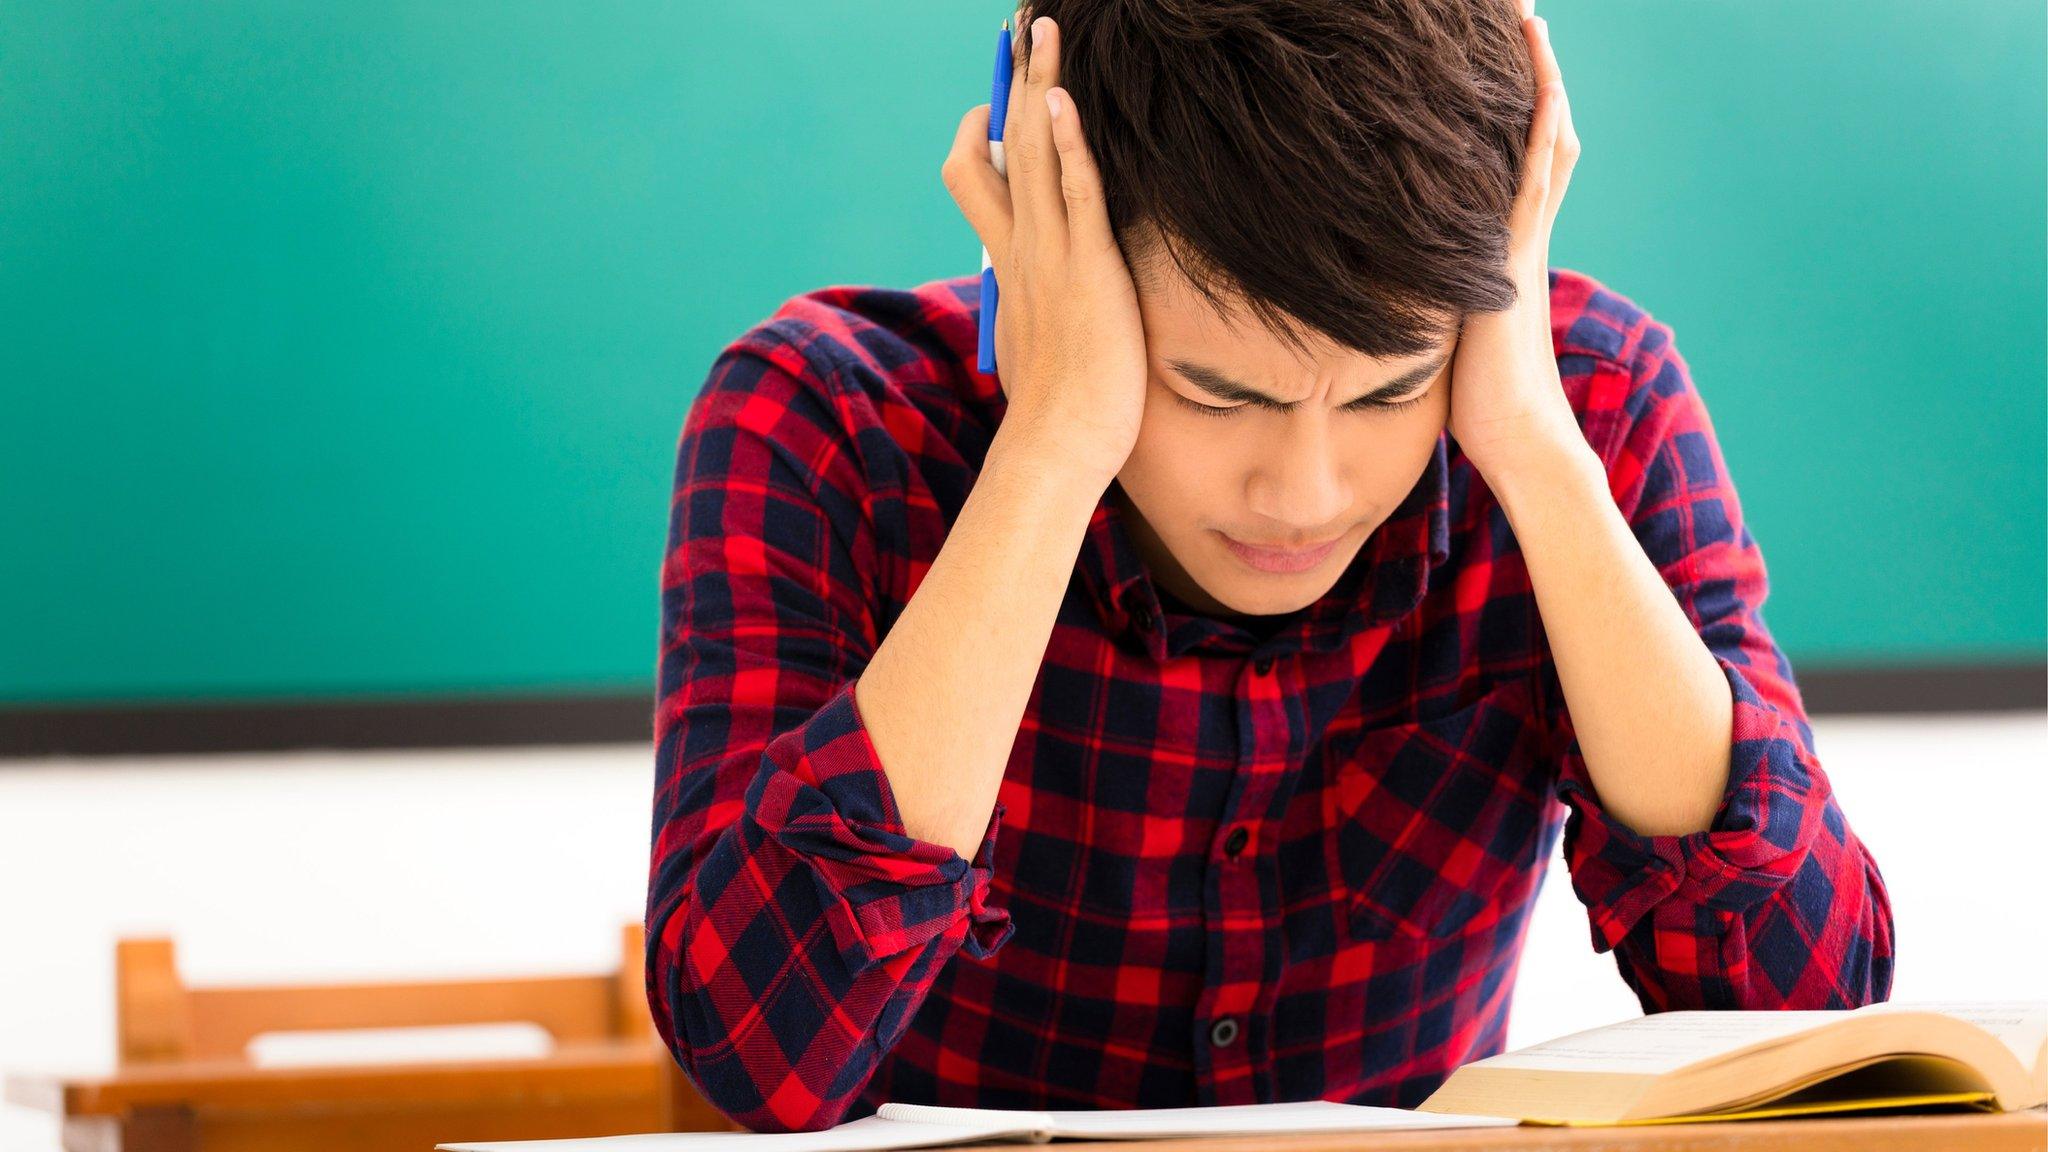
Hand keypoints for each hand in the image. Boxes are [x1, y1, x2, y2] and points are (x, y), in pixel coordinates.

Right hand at [943, 15, 1148, 490]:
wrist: (1061, 444)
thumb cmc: (1056, 407)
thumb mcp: (1033, 340)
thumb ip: (1029, 306)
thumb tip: (1025, 296)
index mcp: (1005, 263)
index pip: (976, 178)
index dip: (985, 134)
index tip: (997, 104)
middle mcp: (1019, 249)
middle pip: (1003, 145)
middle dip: (1013, 81)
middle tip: (1025, 28)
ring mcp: (1050, 257)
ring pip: (1035, 153)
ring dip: (1039, 86)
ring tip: (1044, 31)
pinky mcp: (1087, 270)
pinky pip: (1075, 194)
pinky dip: (1067, 146)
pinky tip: (1064, 105)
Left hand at [1444, 6, 1586, 482]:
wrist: (1518, 438)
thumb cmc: (1479, 401)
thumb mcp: (1445, 332)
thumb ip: (1429, 299)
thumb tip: (1387, 289)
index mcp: (1506, 247)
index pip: (1518, 159)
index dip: (1517, 106)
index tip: (1502, 55)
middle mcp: (1522, 233)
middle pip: (1540, 132)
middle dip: (1533, 71)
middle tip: (1525, 14)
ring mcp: (1524, 241)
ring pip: (1544, 139)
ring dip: (1541, 77)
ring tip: (1531, 20)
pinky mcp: (1516, 258)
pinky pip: (1534, 179)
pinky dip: (1540, 127)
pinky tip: (1541, 85)